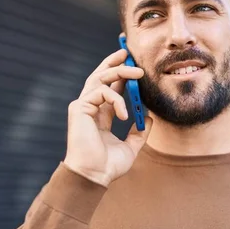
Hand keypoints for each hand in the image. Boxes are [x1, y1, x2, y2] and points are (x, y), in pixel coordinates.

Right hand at [63, 48, 151, 186]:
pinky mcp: (79, 108)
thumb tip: (150, 117)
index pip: (110, 87)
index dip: (121, 74)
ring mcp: (83, 106)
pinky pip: (101, 93)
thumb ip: (140, 132)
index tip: (134, 65)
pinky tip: (124, 116)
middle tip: (128, 53)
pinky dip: (116, 100)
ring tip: (139, 73)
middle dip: (115, 62)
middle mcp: (90, 107)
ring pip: (100, 78)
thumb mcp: (131, 147)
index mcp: (100, 114)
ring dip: (121, 72)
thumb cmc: (108, 165)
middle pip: (101, 76)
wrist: (94, 176)